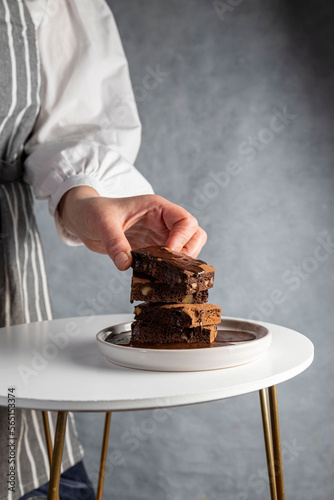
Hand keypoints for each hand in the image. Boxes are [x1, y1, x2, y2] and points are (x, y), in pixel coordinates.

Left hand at [58, 186, 206, 269]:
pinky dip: (168, 269)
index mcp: (157, 207)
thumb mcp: (102, 223)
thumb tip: (125, 264)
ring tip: (165, 272)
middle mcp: (163, 221)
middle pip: (194, 234)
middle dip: (189, 251)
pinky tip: (156, 277)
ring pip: (187, 248)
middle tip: (173, 266)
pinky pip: (169, 260)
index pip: (185, 220)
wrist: (83, 218)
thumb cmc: (94, 211)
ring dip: (181, 262)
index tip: (169, 252)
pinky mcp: (152, 250)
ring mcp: (159, 236)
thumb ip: (114, 241)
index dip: (183, 237)